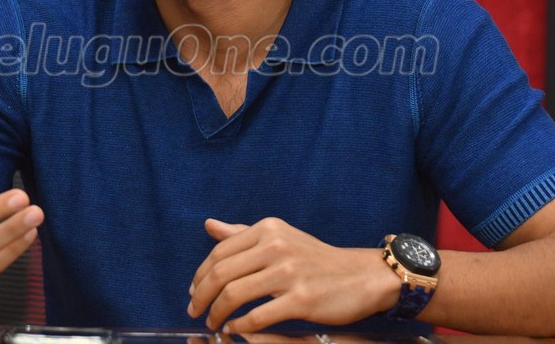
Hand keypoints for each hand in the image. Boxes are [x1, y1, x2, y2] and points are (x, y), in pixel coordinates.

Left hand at [187, 217, 396, 332]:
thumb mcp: (280, 237)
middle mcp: (276, 245)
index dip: (201, 274)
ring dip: (216, 313)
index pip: (220, 251)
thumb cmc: (315, 258)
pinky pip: (257, 316)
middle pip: (222, 272)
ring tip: (213, 323)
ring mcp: (289, 271)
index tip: (193, 291)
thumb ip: (242, 234)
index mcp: (268, 229)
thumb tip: (209, 225)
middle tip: (194, 311)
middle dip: (201, 295)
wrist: (361, 275)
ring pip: (234, 294)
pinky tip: (234, 329)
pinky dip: (239, 325)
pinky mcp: (301, 298)